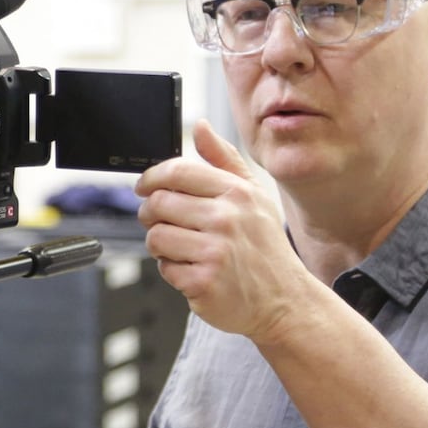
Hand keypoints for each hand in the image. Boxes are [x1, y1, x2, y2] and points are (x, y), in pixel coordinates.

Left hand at [134, 119, 312, 340]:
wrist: (284, 299)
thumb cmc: (265, 248)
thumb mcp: (254, 196)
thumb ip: (224, 159)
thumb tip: (200, 127)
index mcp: (236, 193)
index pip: (177, 172)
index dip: (150, 178)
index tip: (143, 187)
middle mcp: (226, 219)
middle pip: (158, 204)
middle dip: (151, 214)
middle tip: (161, 223)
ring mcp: (215, 252)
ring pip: (155, 237)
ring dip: (160, 245)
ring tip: (183, 249)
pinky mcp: (203, 282)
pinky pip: (165, 268)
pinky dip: (173, 271)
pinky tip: (194, 271)